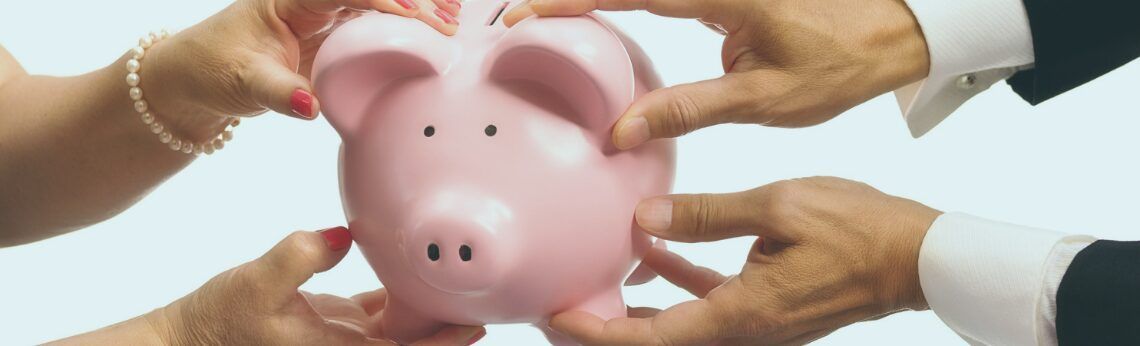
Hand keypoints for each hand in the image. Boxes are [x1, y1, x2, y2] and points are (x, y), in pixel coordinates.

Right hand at [137, 228, 483, 344]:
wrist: (186, 338)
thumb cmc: (217, 320)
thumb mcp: (254, 284)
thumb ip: (299, 257)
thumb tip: (343, 236)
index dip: (445, 342)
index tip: (478, 322)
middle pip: (412, 340)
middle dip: (449, 322)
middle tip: (487, 294)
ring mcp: (343, 335)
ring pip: (400, 324)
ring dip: (429, 307)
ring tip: (463, 278)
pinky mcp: (333, 320)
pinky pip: (379, 309)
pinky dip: (400, 293)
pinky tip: (417, 269)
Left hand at [139, 0, 461, 139]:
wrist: (192, 81)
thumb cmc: (210, 71)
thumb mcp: (241, 82)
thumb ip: (277, 93)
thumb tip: (309, 108)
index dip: (386, 1)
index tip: (418, 17)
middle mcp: (311, 1)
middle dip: (414, 0)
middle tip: (452, 17)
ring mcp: (323, 17)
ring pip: (379, 4)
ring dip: (417, 10)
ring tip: (455, 19)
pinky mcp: (329, 37)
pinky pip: (373, 25)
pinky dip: (405, 27)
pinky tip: (433, 32)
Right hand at [504, 0, 929, 148]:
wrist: (886, 32)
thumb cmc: (836, 63)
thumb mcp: (764, 97)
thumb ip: (688, 108)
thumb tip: (621, 130)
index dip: (568, 2)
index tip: (523, 16)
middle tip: (513, 22)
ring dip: (586, 0)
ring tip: (538, 25)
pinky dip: (616, 5)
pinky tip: (591, 27)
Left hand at [548, 177, 940, 344]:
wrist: (915, 256)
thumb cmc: (857, 231)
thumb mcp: (778, 208)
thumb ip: (706, 214)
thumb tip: (646, 219)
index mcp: (741, 314)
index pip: (652, 336)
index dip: (599, 331)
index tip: (558, 317)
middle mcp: (743, 329)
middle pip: (657, 339)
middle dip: (608, 327)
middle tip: (563, 307)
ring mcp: (755, 321)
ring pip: (678, 323)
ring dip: (637, 306)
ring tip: (595, 282)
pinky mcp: (766, 304)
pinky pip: (707, 300)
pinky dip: (676, 280)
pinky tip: (652, 251)